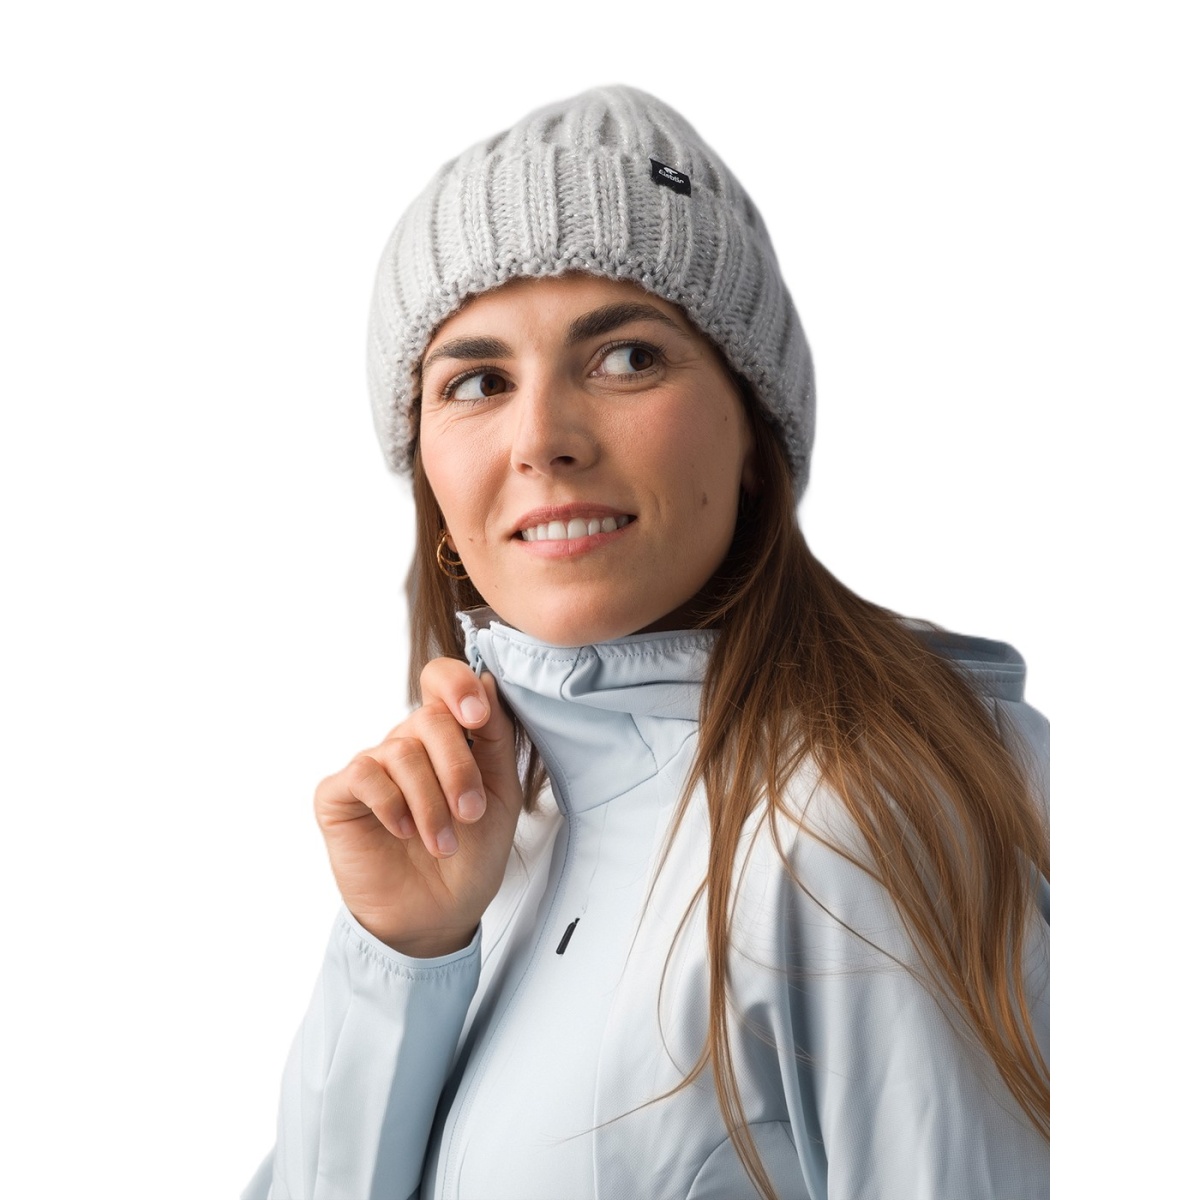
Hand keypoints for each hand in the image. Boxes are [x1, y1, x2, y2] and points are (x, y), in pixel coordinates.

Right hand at [314, 658, 523, 957]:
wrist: (440, 915)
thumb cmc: (472, 854)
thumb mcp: (502, 795)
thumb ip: (497, 740)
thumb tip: (488, 681)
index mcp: (446, 737)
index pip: (441, 680)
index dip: (459, 686)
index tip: (479, 717)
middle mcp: (406, 743)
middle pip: (429, 719)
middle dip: (458, 769)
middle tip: (470, 814)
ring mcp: (371, 767)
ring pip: (401, 751)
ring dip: (430, 802)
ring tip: (443, 842)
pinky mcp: (339, 795)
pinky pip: (364, 775)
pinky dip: (391, 804)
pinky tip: (402, 831)